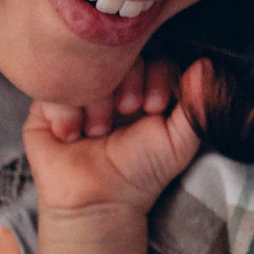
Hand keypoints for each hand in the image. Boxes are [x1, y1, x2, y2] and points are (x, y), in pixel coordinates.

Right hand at [24, 59, 209, 215]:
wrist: (99, 201)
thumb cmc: (141, 173)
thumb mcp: (179, 141)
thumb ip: (197, 106)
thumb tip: (207, 66)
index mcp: (142, 86)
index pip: (152, 55)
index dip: (156, 74)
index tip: (155, 107)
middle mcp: (110, 83)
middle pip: (118, 52)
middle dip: (128, 80)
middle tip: (128, 111)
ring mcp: (78, 91)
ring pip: (85, 65)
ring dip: (96, 98)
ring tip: (99, 131)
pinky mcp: (47, 105)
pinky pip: (53, 86)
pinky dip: (67, 110)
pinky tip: (74, 135)